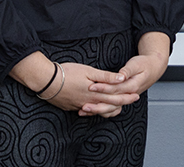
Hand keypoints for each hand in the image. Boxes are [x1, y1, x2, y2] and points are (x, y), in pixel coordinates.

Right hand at [9, 52, 138, 117]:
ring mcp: (81, 106)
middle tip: (132, 100)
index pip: (115, 97)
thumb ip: (105, 76)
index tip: (136, 95)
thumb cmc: (67, 73)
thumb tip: (122, 78)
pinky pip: (88, 111)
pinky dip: (96, 111)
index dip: (127, 96)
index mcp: (96, 93)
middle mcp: (90, 102)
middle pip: (109, 105)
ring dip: (110, 108)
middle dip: (122, 102)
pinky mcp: (72, 106)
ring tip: (117, 107)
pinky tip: (95, 109)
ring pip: (99, 110)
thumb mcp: (88, 71)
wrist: (47, 81)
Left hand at [79, 32, 169, 116]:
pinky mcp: (123, 97)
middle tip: (84, 104)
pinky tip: (91, 110)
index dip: (102, 88)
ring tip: (84, 110)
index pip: (115, 89)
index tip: (91, 86)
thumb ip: (127, 71)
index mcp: (132, 86)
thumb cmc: (144, 64)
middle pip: (111, 102)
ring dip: (97, 109)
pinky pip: (112, 107)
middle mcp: (129, 94)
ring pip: (111, 108)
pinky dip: (101, 109)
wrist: (153, 68)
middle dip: (97, 103)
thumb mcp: (136, 64)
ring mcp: (126, 97)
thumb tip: (120, 76)